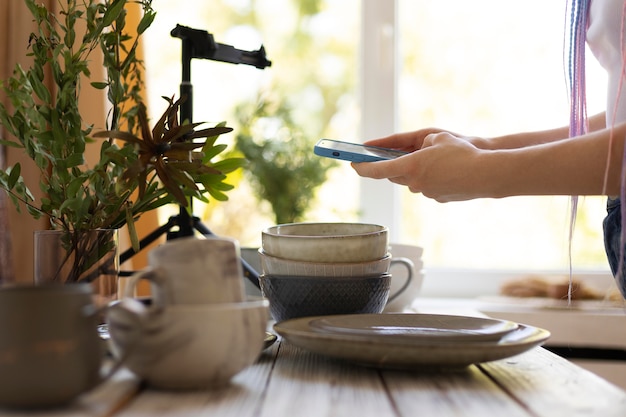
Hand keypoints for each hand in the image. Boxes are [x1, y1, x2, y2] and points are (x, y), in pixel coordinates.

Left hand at [352, 131, 491, 201]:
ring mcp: (426, 193)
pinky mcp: (438, 198)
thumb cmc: (463, 152)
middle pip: (393, 176)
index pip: (377, 170)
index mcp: (410, 166)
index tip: (352, 164)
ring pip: (411, 181)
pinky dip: (429, 178)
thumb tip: (414, 156)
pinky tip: (443, 170)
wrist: (487, 174)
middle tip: (380, 160)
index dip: (362, 168)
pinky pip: (427, 186)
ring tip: (424, 160)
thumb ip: (419, 145)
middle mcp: (415, 183)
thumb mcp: (437, 137)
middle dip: (388, 167)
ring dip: (411, 172)